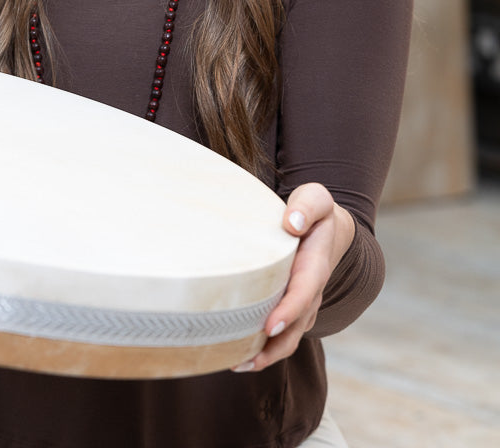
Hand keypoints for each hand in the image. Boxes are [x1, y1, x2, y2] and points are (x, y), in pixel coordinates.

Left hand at [232, 182, 355, 372]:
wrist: (325, 227)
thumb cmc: (312, 210)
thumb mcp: (315, 199)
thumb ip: (307, 206)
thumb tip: (292, 223)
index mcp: (314, 265)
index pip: (304, 292)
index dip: (289, 311)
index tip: (270, 325)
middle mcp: (309, 291)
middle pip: (295, 326)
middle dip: (273, 346)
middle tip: (244, 358)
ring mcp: (301, 303)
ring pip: (287, 337)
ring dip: (265, 354)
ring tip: (234, 363)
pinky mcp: (288, 306)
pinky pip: (279, 333)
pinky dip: (262, 348)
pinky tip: (236, 356)